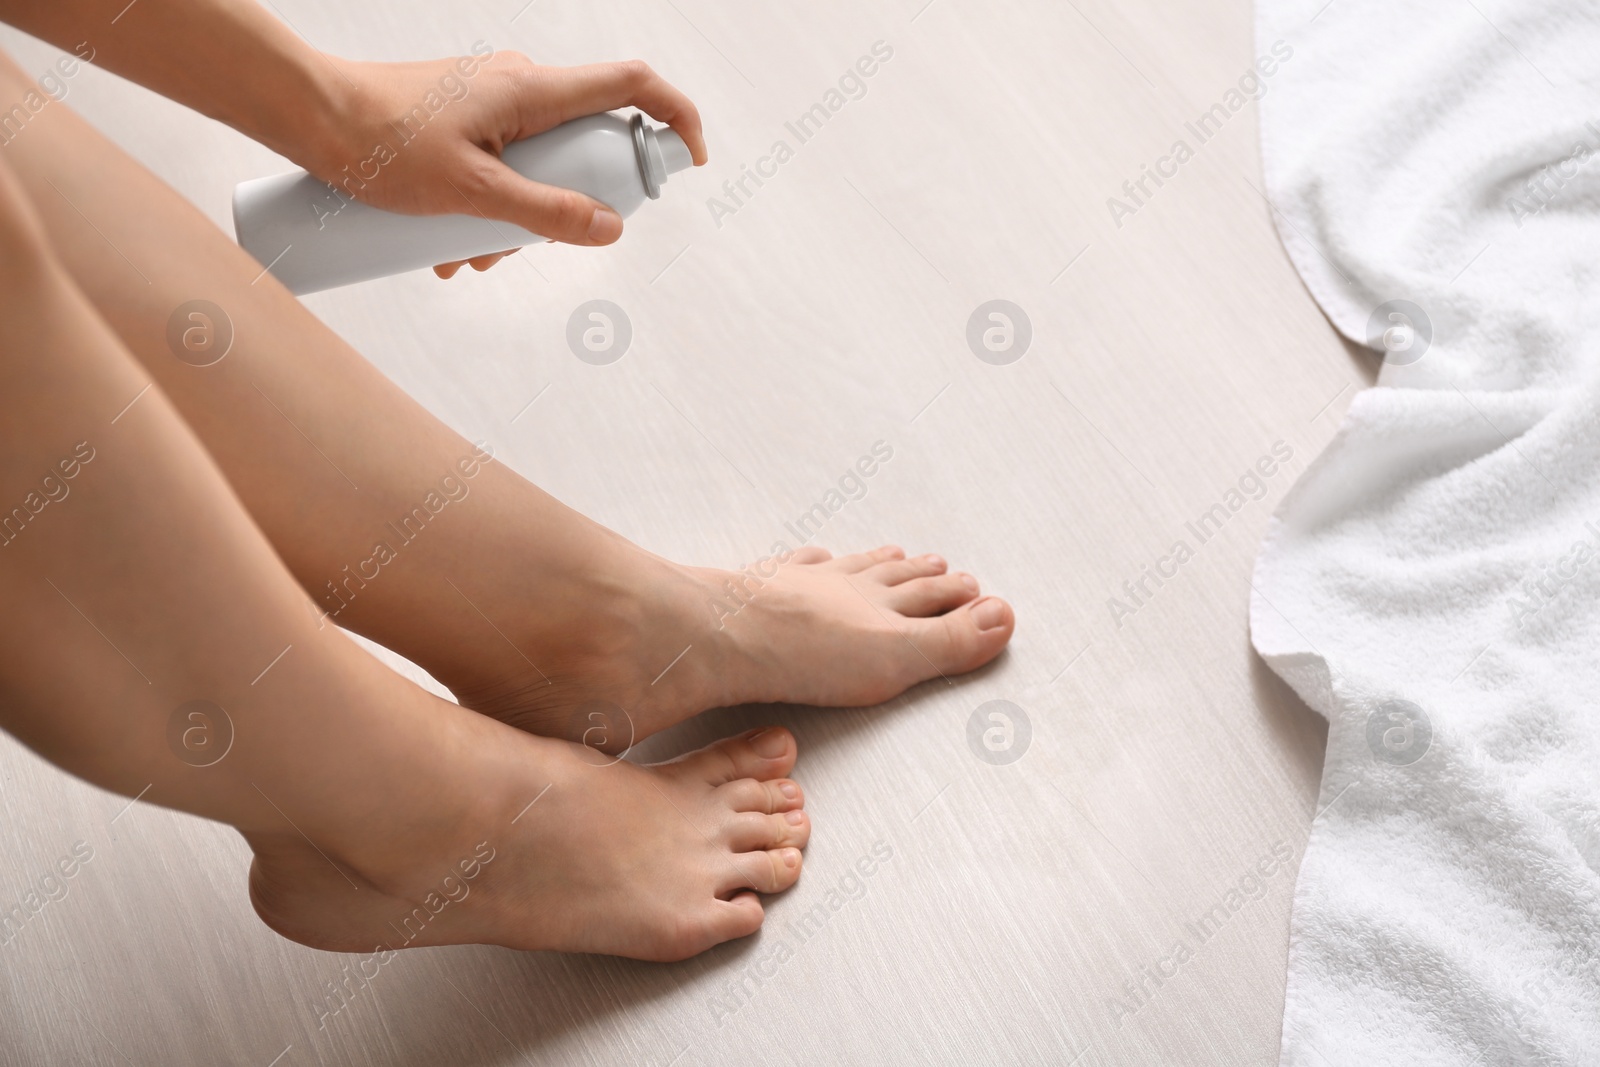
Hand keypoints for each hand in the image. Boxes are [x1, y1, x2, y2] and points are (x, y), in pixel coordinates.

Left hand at [303, 52, 707, 276]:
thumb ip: (545, 214)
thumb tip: (610, 228)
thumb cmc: (377, 145)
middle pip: (582, 144)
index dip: (674, 118)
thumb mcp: (471, 195)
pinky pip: (502, 161)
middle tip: (521, 250)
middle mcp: (519, 84)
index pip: (632, 85)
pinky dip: (489, 205)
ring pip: (537, 164)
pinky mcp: (463, 116)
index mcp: (533, 90)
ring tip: (464, 256)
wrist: (306, 113)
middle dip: (566, 208)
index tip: (689, 163)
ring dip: (517, 219)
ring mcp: (490, 99)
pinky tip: (446, 244)